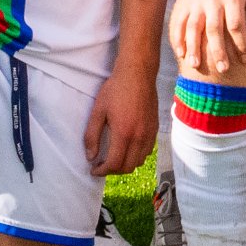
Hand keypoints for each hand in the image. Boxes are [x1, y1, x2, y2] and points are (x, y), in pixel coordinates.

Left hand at [84, 58, 154, 178]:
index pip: (114, 164)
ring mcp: (150, 134)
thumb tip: (91, 157)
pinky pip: (147, 151)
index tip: (94, 169)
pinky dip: (136, 156)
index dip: (102, 171)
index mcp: (124, 133)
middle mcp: (139, 137)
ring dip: (125, 164)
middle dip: (113, 171)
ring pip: (139, 161)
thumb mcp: (98, 110)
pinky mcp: (155, 129)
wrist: (138, 74)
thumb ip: (92, 136)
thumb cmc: (116, 89)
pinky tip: (127, 148)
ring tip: (114, 158)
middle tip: (102, 165)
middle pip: (128, 167)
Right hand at [172, 0, 245, 83]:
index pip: (236, 24)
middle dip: (217, 50)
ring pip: (193, 26)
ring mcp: (197, 0)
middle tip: (223, 69)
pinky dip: (178, 37)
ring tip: (196, 66)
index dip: (241, 43)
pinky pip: (179, 21)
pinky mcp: (186, 2)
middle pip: (214, 28)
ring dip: (193, 47)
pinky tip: (180, 53)